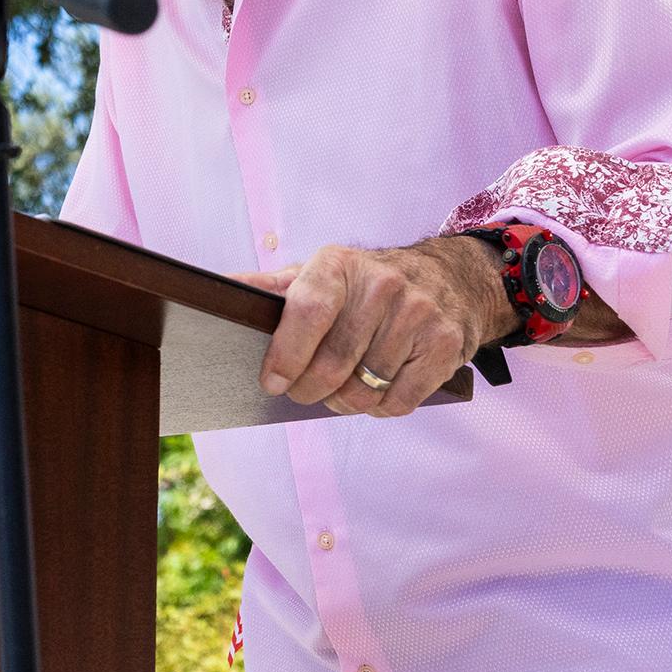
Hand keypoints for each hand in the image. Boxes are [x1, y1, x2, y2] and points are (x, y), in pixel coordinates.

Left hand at [233, 237, 506, 417]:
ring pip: (364, 391)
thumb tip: (219, 293)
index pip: (308, 310)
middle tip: (304, 391)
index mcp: (340, 264)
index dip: (285, 354)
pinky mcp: (446, 345)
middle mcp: (383, 284)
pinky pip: (399, 402)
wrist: (451, 277)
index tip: (272, 382)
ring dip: (345, 402)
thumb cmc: (368, 283)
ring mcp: (419, 314)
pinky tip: (378, 389)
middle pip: (333, 365)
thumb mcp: (321, 273)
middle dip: (310, 390)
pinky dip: (381, 408)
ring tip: (342, 389)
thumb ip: (272, 288)